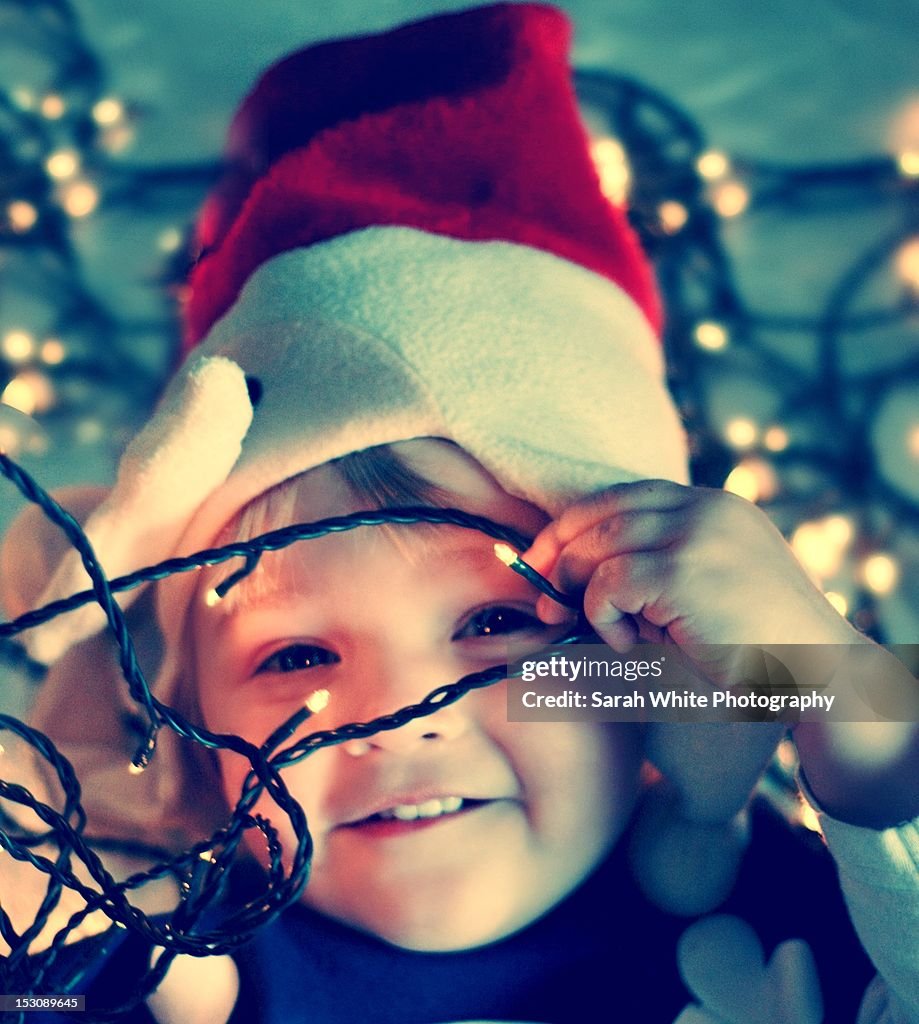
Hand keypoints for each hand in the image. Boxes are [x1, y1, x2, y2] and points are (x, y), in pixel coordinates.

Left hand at [524, 480, 857, 673]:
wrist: (820, 673)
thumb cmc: (757, 644)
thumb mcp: (704, 589)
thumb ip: (654, 569)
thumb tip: (566, 579)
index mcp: (711, 505)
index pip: (623, 496)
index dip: (574, 525)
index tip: (544, 559)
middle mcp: (703, 507)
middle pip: (600, 513)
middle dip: (556, 553)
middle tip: (541, 597)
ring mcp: (694, 534)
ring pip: (597, 547)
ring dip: (583, 593)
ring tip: (608, 632)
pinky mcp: (682, 570)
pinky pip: (608, 584)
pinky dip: (603, 616)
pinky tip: (631, 644)